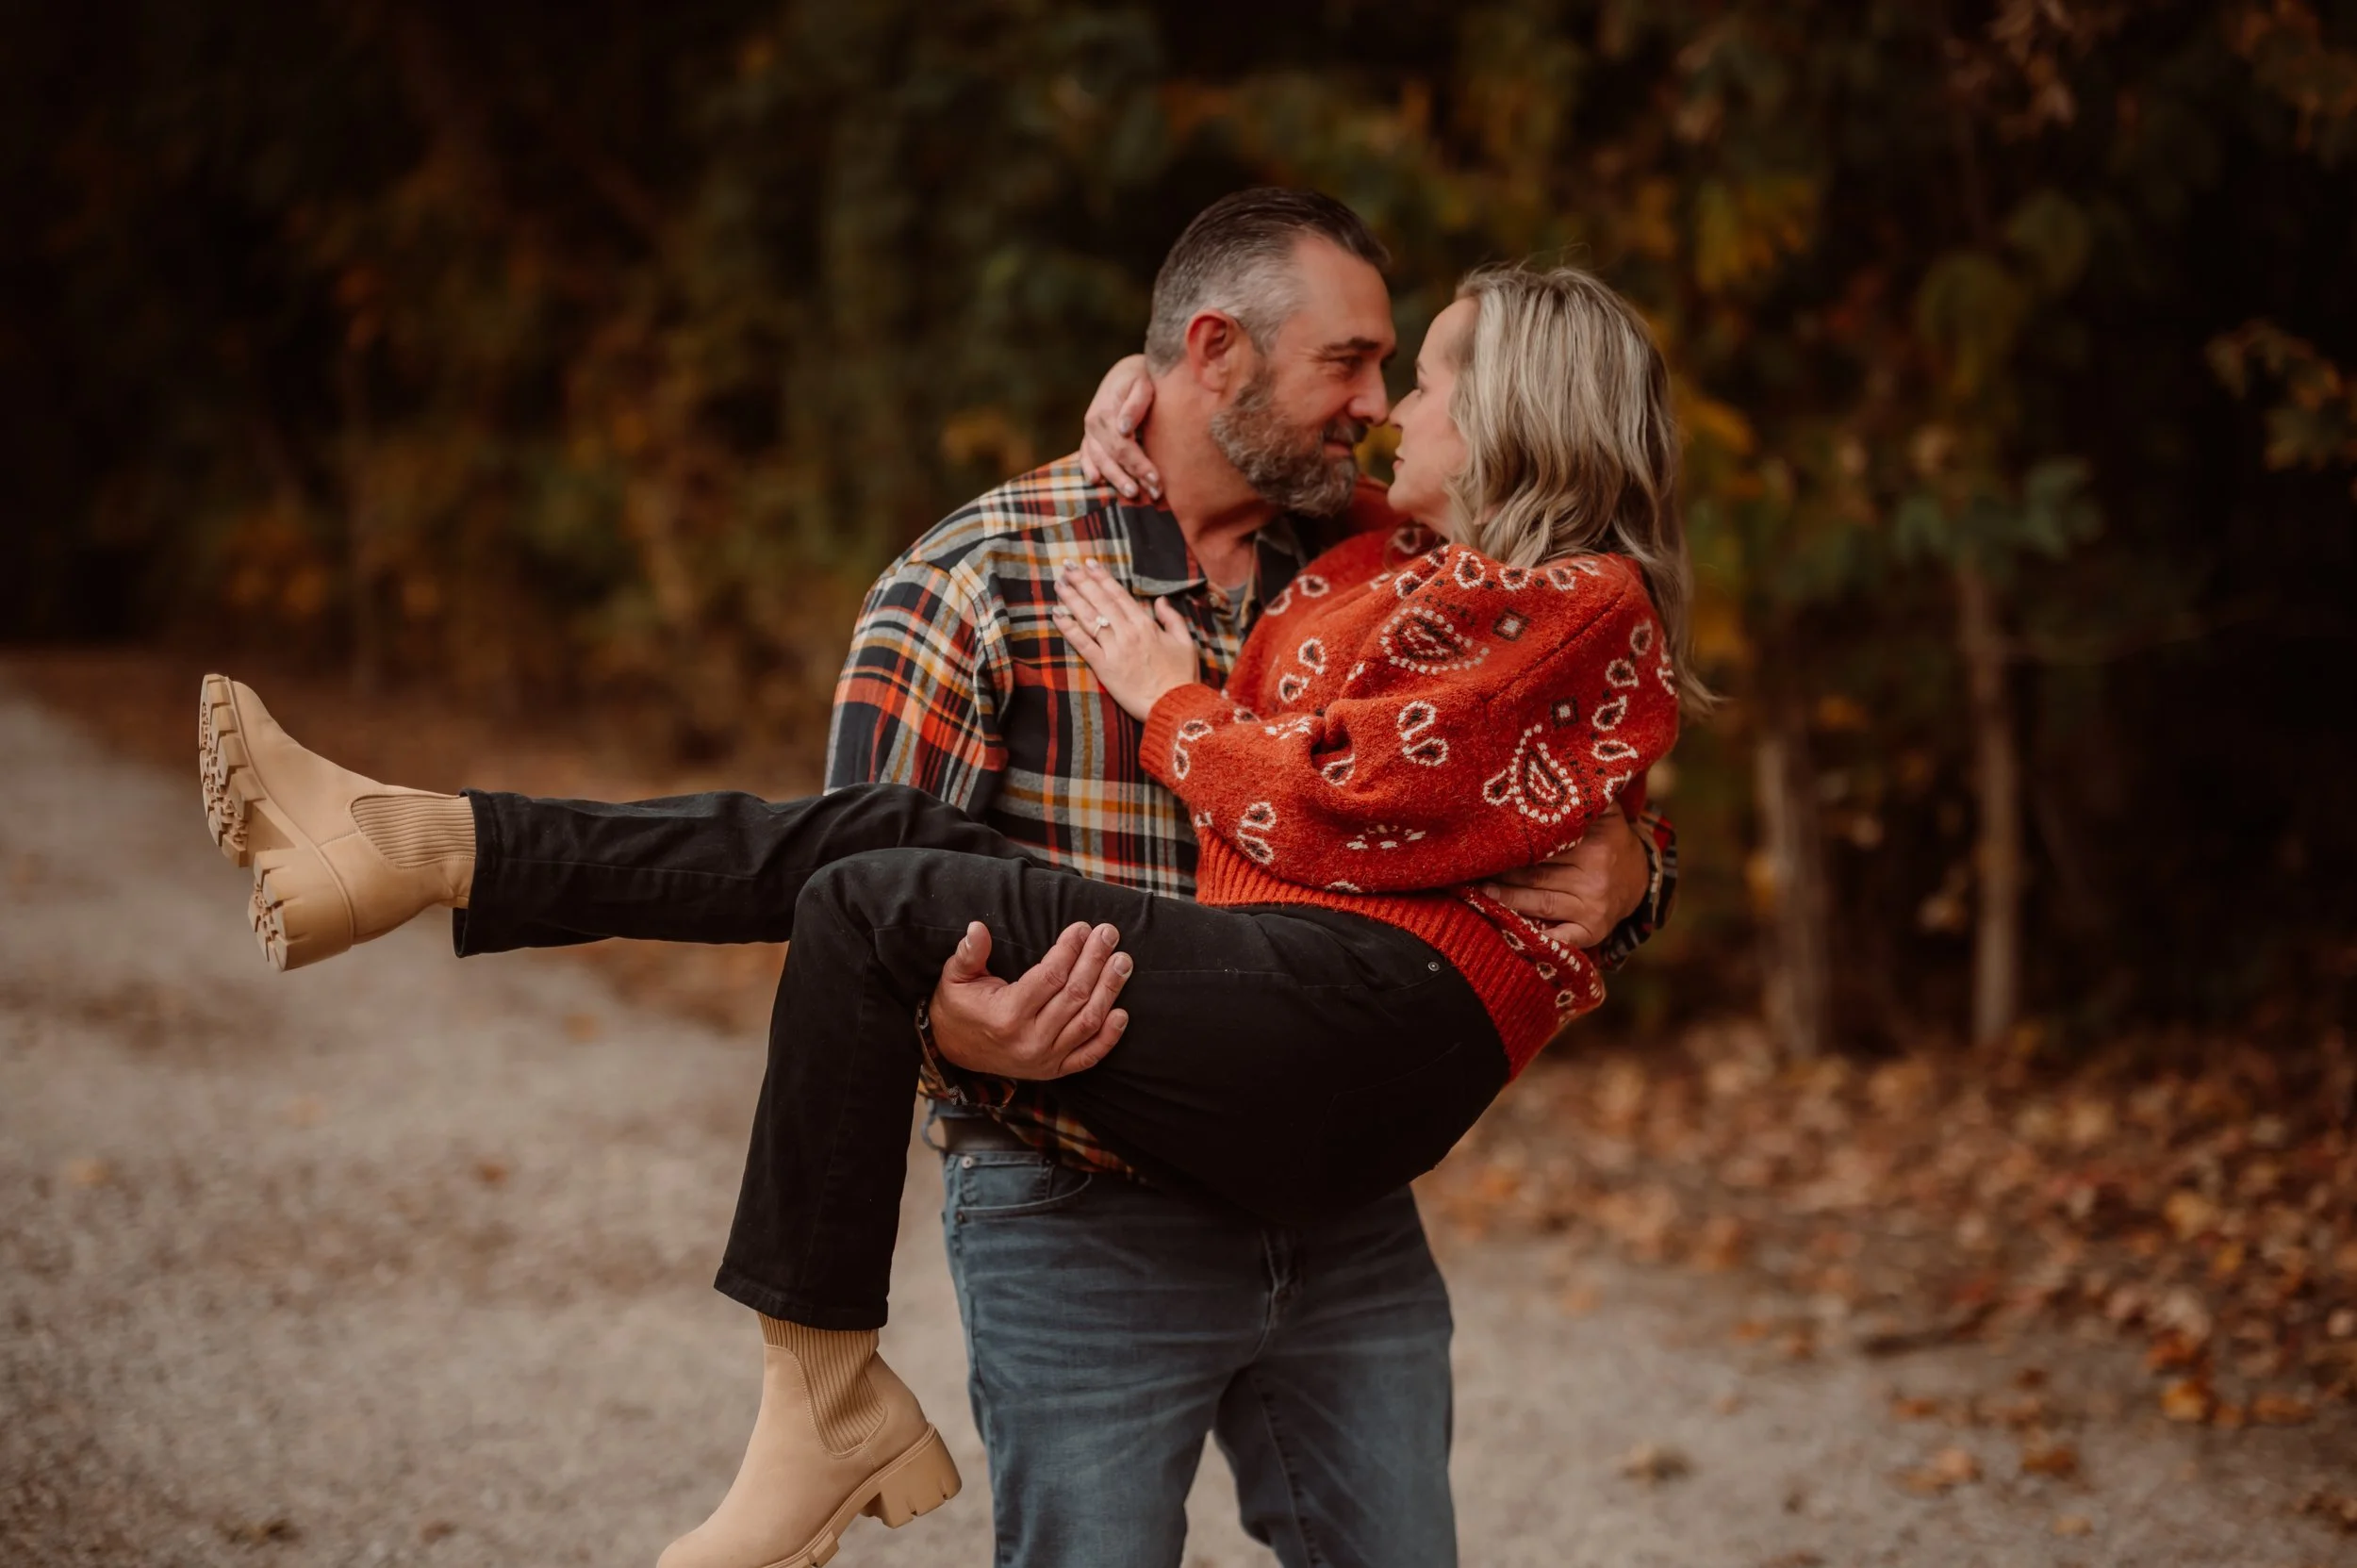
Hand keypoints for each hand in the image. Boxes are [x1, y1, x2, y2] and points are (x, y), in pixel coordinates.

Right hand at [929, 920, 1132, 1078]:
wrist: (952, 1051)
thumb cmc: (957, 1006)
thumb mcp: (955, 976)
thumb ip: (969, 953)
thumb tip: (977, 927)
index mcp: (1007, 1014)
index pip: (1050, 977)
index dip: (1069, 950)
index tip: (1082, 928)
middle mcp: (1030, 1040)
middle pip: (1074, 995)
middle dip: (1095, 961)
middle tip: (1109, 934)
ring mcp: (1044, 1059)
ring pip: (1088, 1022)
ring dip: (1109, 990)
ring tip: (1123, 962)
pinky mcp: (1054, 1070)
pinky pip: (1089, 1056)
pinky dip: (1109, 1037)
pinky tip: (1122, 1012)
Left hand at [1051, 558, 1200, 720]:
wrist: (1175, 705)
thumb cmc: (1182, 676)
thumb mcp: (1186, 643)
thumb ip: (1172, 619)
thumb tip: (1160, 600)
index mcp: (1146, 624)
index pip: (1119, 595)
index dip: (1103, 578)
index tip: (1090, 564)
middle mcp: (1128, 632)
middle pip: (1100, 601)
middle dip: (1082, 581)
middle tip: (1067, 566)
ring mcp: (1114, 649)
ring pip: (1089, 618)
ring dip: (1072, 598)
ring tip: (1059, 583)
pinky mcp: (1104, 668)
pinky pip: (1083, 643)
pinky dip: (1069, 628)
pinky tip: (1057, 614)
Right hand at [1077, 354, 1159, 500]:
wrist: (1127, 369)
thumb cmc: (1141, 375)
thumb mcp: (1143, 382)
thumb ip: (1135, 404)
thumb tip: (1124, 429)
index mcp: (1106, 412)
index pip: (1123, 447)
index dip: (1139, 466)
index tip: (1156, 480)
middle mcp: (1093, 423)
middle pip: (1112, 458)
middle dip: (1131, 477)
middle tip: (1152, 493)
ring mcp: (1089, 431)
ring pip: (1098, 460)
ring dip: (1114, 479)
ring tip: (1132, 494)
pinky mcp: (1090, 435)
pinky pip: (1086, 455)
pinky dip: (1089, 468)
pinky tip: (1096, 482)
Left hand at [1477, 811, 1651, 948]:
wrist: (1641, 880)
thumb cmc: (1610, 842)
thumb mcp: (1607, 814)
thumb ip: (1584, 796)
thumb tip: (1554, 771)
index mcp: (1596, 844)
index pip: (1545, 846)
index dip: (1513, 847)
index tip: (1486, 844)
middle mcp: (1595, 877)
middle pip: (1536, 874)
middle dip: (1501, 872)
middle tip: (1472, 868)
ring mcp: (1593, 907)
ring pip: (1538, 902)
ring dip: (1505, 898)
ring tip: (1479, 890)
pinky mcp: (1592, 932)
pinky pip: (1558, 936)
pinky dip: (1533, 935)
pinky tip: (1507, 927)